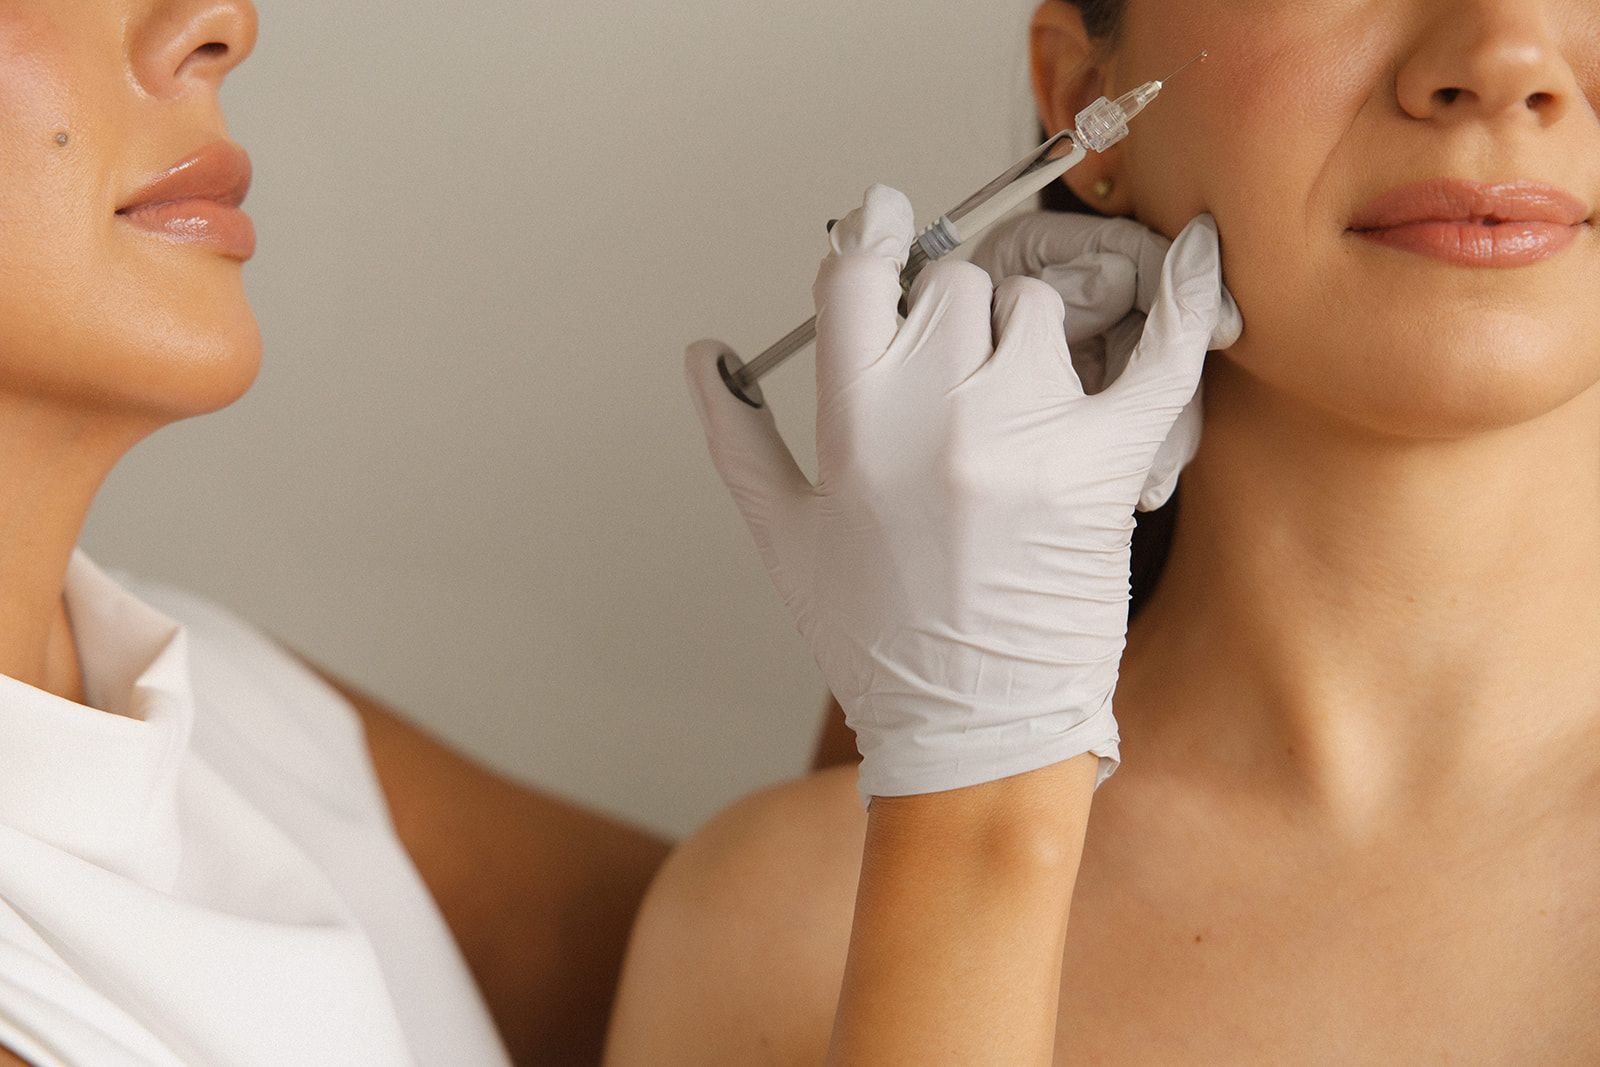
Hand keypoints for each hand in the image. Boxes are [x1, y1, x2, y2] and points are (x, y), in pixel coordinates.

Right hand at [685, 184, 1239, 800]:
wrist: (972, 726)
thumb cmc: (874, 638)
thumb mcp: (783, 539)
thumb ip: (737, 435)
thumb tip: (705, 353)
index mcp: (852, 421)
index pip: (860, 273)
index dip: (873, 235)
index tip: (888, 223)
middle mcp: (935, 411)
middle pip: (954, 286)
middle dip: (952, 317)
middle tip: (958, 375)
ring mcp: (1024, 434)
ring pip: (1036, 309)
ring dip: (1028, 341)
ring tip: (1020, 412)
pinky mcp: (1102, 465)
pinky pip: (1155, 357)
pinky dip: (1181, 300)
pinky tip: (1195, 254)